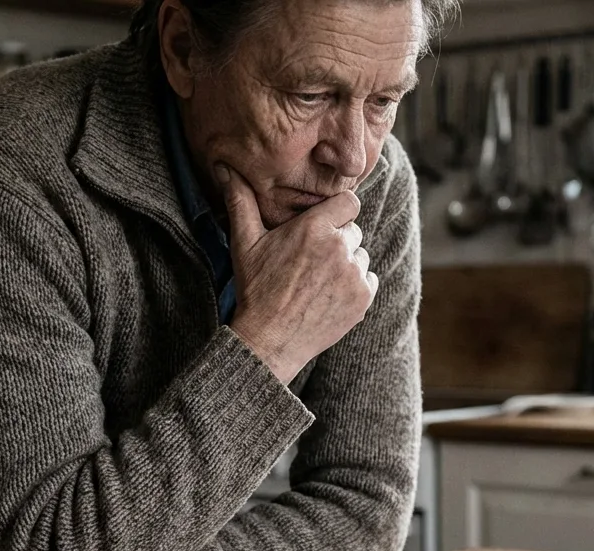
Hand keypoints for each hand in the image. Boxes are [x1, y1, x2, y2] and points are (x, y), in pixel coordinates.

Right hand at [217, 164, 377, 383]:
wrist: (270, 340)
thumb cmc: (256, 289)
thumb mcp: (245, 243)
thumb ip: (240, 201)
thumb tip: (225, 166)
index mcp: (315, 227)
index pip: (350, 201)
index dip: (337, 211)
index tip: (323, 224)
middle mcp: (340, 247)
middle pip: (353, 230)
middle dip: (337, 239)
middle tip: (311, 260)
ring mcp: (354, 274)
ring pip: (361, 255)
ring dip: (346, 263)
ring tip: (317, 280)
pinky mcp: (364, 297)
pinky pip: (368, 279)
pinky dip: (354, 286)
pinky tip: (328, 295)